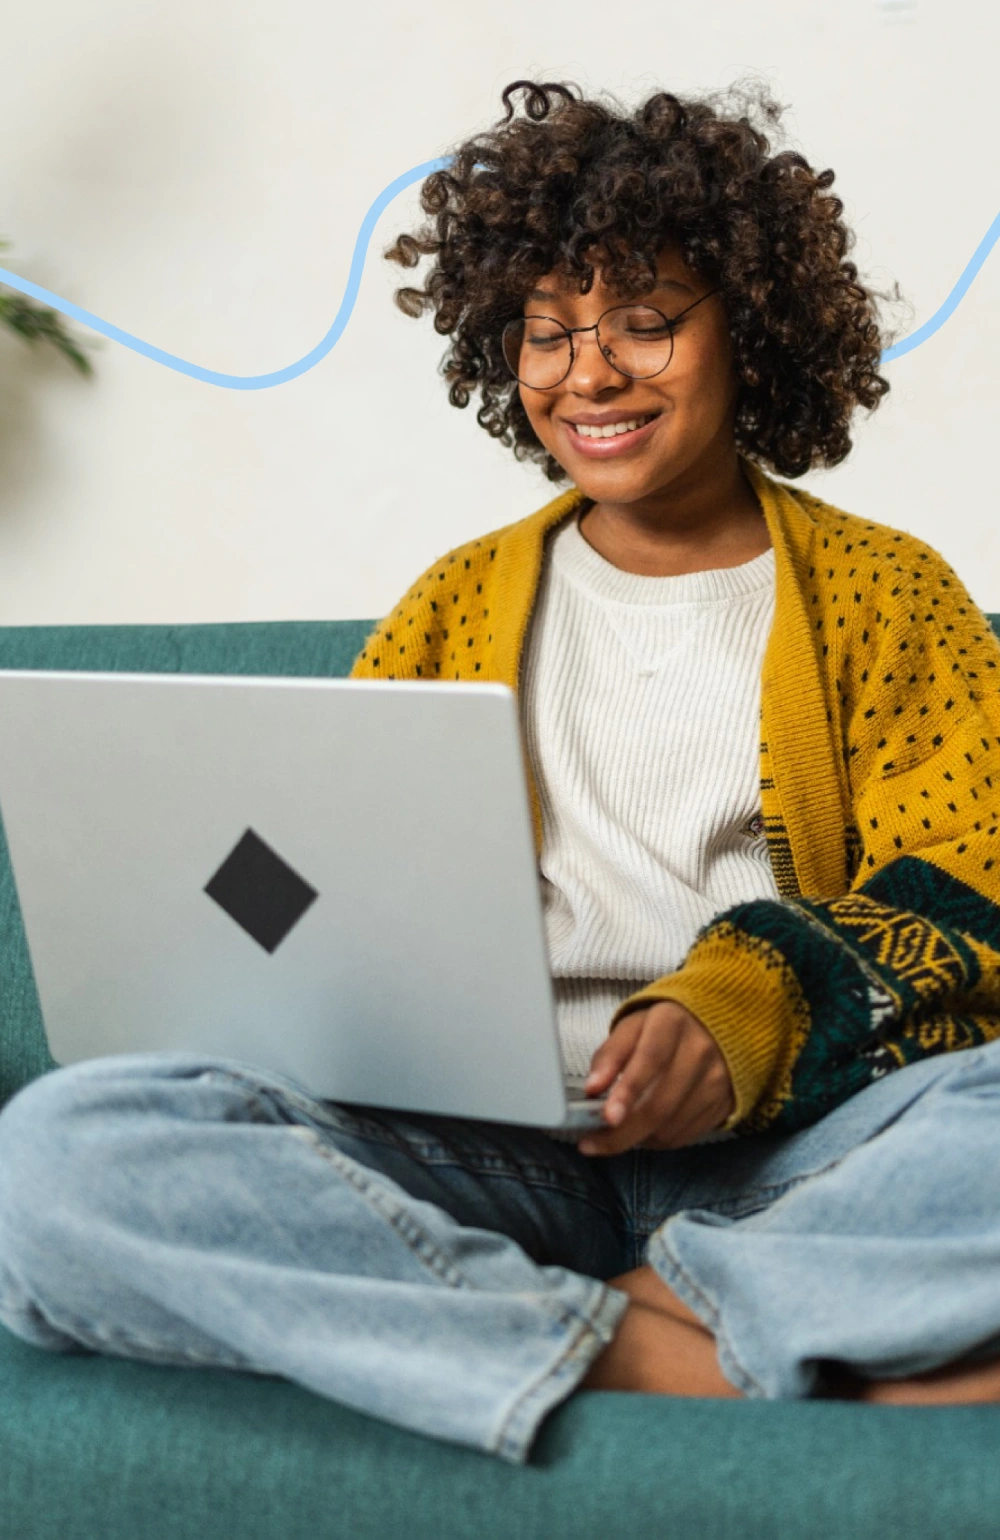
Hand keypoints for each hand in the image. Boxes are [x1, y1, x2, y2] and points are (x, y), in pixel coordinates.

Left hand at [577, 1000, 734, 1155]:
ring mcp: (716, 1082)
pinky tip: (643, 1131)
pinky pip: (685, 1136)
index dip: (628, 1091)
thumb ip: (609, 1055)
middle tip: (592, 1144)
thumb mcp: (633, 1026)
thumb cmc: (664, 1028)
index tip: (608, 1117)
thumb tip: (592, 1089)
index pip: (650, 1060)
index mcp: (672, 1023)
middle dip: (622, 1133)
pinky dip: (657, 1141)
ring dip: (637, 1138)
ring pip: (671, 1127)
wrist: (718, 1026)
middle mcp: (700, 1052)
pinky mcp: (723, 1105)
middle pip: (660, 1105)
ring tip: (615, 1133)